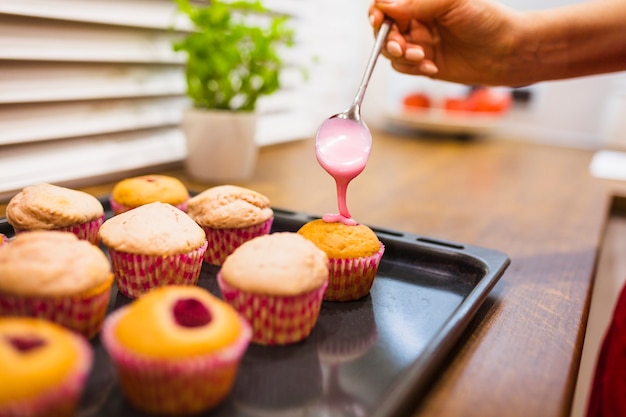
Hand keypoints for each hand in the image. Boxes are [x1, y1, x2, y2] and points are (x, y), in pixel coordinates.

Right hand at [369, 0, 524, 85]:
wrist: (506, 52)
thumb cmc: (487, 21)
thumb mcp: (451, 2)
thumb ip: (416, 2)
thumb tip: (384, 5)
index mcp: (420, 1)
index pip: (386, 4)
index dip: (378, 12)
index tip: (379, 20)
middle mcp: (417, 19)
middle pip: (383, 29)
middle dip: (388, 39)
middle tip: (400, 47)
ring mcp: (419, 41)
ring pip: (390, 51)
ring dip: (401, 56)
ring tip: (421, 57)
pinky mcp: (422, 62)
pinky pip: (403, 67)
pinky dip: (412, 69)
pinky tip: (431, 66)